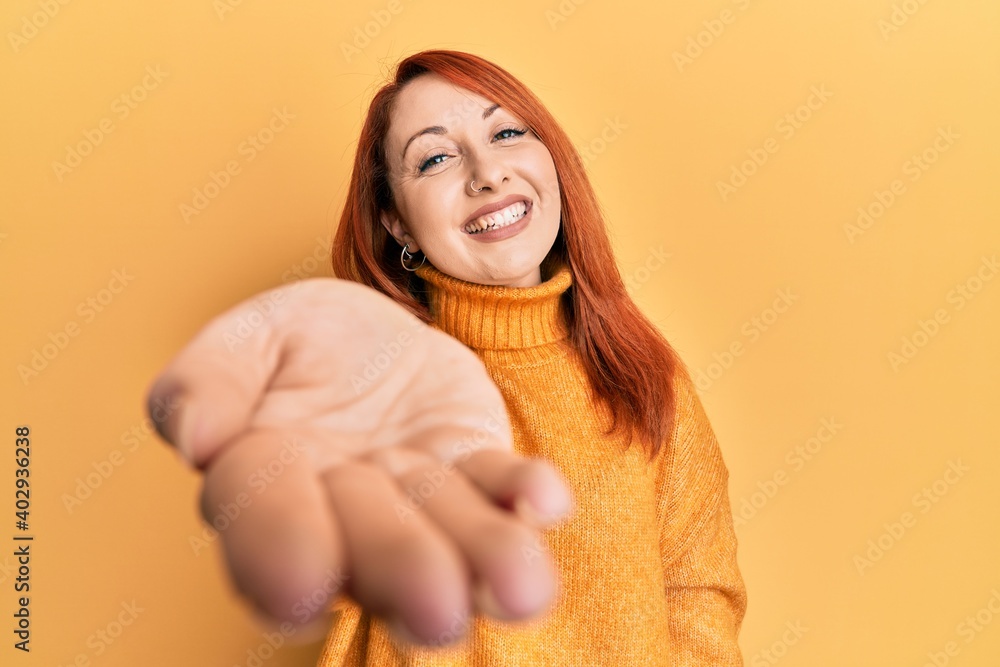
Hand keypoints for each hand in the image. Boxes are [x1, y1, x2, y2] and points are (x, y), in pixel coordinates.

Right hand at [145, 278, 573, 646]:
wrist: (371, 333)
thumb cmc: (298, 342)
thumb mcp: (248, 335)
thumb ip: (208, 378)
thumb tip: (197, 439)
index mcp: (265, 478)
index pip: (264, 520)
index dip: (279, 552)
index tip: (301, 587)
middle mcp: (344, 508)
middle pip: (370, 544)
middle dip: (402, 570)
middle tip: (437, 607)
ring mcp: (417, 494)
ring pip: (448, 531)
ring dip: (483, 557)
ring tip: (523, 583)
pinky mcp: (473, 465)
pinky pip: (499, 484)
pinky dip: (522, 494)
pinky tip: (546, 501)